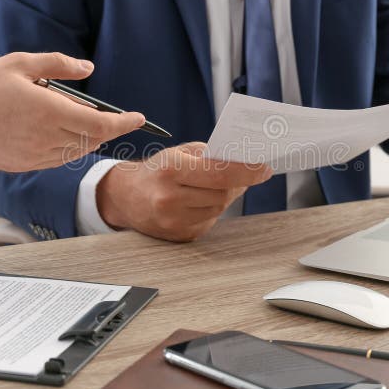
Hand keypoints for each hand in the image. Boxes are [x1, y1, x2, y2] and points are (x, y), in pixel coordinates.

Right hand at [0, 52, 144, 171]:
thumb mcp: (20, 63)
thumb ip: (59, 65)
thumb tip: (88, 69)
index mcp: (49, 111)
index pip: (101, 124)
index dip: (125, 123)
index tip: (139, 118)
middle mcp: (46, 138)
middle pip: (92, 139)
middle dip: (107, 128)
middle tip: (112, 115)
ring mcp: (35, 156)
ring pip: (76, 151)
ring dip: (86, 137)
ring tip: (79, 119)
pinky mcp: (23, 166)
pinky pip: (57, 159)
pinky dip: (67, 147)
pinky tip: (58, 132)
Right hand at [97, 142, 272, 241]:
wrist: (125, 197)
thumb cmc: (156, 170)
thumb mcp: (179, 153)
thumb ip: (209, 156)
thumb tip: (244, 162)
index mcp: (170, 170)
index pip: (219, 173)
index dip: (247, 171)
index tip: (264, 168)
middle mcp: (169, 198)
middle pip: (222, 193)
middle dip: (237, 182)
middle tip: (247, 172)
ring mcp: (173, 221)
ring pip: (218, 209)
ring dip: (225, 196)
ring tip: (218, 185)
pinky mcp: (178, 236)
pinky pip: (209, 221)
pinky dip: (212, 210)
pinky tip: (202, 200)